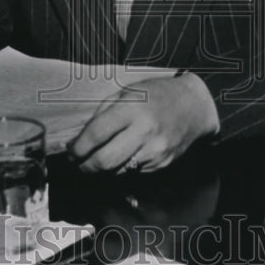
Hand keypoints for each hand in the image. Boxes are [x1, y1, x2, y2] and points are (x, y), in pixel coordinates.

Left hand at [67, 74, 218, 172]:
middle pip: (104, 160)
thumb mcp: (126, 93)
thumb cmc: (156, 95)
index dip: (78, 148)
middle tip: (79, 163)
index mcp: (131, 108)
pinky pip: (134, 171)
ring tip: (98, 159)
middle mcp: (144, 130)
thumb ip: (102, 114)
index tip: (70, 152)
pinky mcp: (163, 162)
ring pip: (118, 170)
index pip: (95, 135)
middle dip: (86, 166)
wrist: (194, 106)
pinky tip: (124, 155)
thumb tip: (79, 140)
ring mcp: (155, 149)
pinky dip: (123, 167)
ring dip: (103, 169)